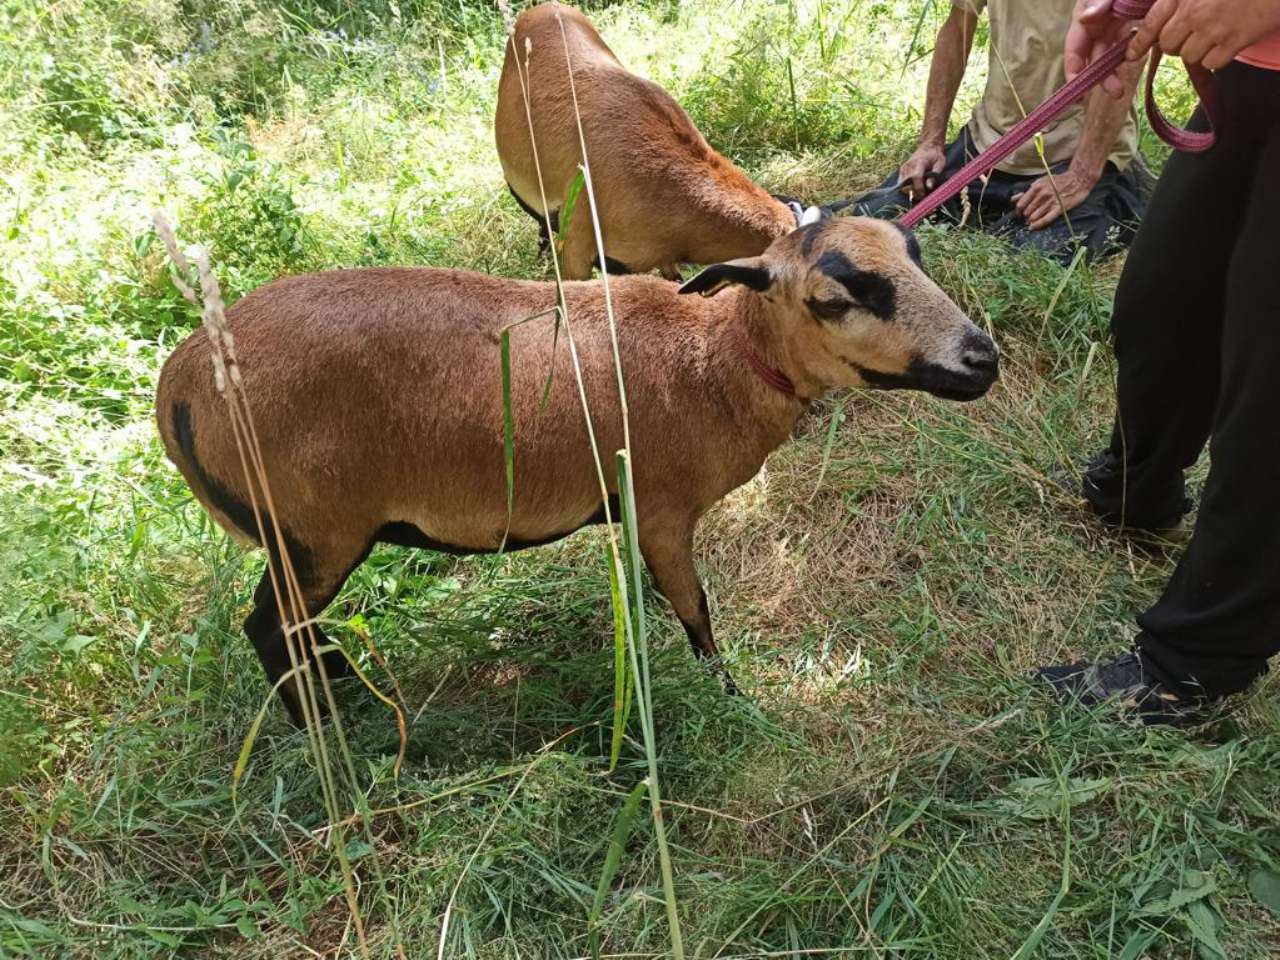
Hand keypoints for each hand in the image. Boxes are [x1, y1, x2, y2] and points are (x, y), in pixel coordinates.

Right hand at [898, 143, 946, 198]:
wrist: (928, 146)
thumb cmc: (936, 155)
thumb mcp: (940, 164)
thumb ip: (934, 175)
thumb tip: (929, 187)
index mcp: (919, 162)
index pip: (916, 177)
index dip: (919, 188)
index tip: (924, 195)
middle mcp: (909, 165)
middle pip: (907, 184)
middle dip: (914, 193)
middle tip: (923, 195)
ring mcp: (904, 168)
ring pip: (902, 185)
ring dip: (910, 191)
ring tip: (919, 192)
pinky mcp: (901, 170)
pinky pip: (901, 183)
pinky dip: (906, 188)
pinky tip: (914, 188)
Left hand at [1014, 168, 1097, 230]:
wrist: (1078, 179)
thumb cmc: (1058, 181)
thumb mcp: (1041, 182)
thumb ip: (1027, 191)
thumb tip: (1013, 199)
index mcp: (1036, 187)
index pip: (1021, 204)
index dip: (1018, 211)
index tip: (1019, 213)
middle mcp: (1042, 195)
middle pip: (1027, 212)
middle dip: (1025, 216)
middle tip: (1027, 218)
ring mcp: (1051, 202)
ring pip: (1034, 217)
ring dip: (1031, 221)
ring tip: (1031, 221)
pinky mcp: (1059, 208)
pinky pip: (1046, 219)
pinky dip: (1038, 225)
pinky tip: (1033, 227)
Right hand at [1065, 0, 1129, 96]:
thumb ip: (1098, 1)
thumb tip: (1085, 19)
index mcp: (1086, 15)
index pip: (1075, 48)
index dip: (1074, 70)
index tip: (1079, 90)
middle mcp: (1096, 23)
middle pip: (1092, 56)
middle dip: (1100, 77)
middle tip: (1116, 92)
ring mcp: (1112, 24)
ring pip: (1108, 55)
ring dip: (1113, 72)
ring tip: (1121, 89)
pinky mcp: (1129, 24)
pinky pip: (1126, 45)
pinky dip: (1129, 56)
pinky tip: (1137, 61)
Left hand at [1129, 0, 1279, 69]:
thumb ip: (1177, 1)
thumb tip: (1158, 24)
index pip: (1151, 23)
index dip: (1139, 42)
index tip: (1131, 54)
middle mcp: (1195, 12)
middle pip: (1168, 45)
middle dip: (1174, 44)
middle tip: (1190, 35)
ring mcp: (1215, 29)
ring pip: (1188, 56)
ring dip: (1197, 51)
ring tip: (1212, 34)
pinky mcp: (1234, 42)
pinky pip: (1211, 63)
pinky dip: (1215, 58)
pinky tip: (1225, 42)